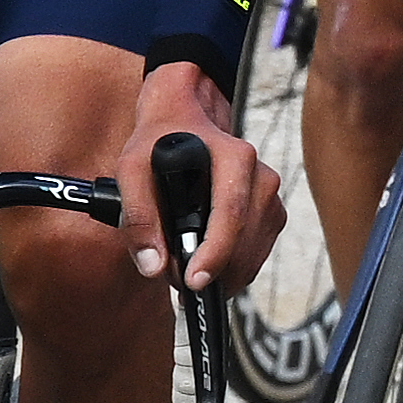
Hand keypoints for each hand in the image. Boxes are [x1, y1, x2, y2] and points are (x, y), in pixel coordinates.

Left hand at [122, 62, 283, 295]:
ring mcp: (269, 194)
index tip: (195, 281)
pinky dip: (235, 266)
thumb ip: (138, 215)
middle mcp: (260, 175)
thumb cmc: (157, 141)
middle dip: (215, 271)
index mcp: (234, 158)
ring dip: (225, 273)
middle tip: (179, 285)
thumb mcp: (132, 168)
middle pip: (246, 238)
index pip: (230, 213)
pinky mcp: (270, 209)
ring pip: (255, 250)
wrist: (184, 117)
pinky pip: (258, 250)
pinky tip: (209, 266)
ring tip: (187, 276)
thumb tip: (152, 266)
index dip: (215, 253)